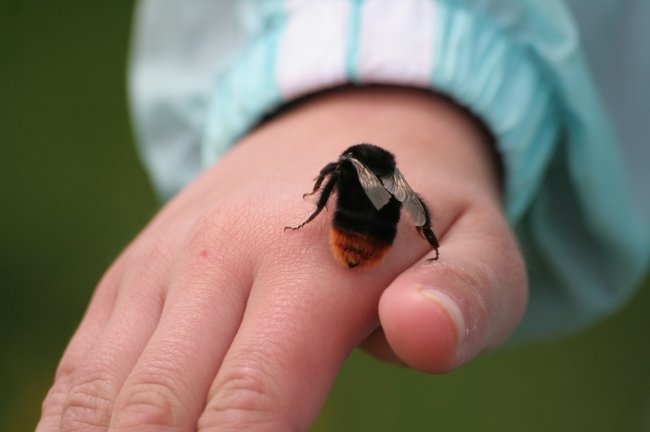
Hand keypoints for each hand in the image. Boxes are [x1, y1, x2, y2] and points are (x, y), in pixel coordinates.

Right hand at [38, 87, 526, 430]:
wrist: (343, 126)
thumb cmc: (417, 212)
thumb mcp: (478, 247)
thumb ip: (464, 296)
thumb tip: (421, 334)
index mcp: (314, 256)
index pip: (254, 403)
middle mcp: (222, 251)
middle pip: (161, 408)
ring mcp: (168, 257)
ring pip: (105, 387)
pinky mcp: (137, 268)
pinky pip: (87, 356)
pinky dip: (77, 416)